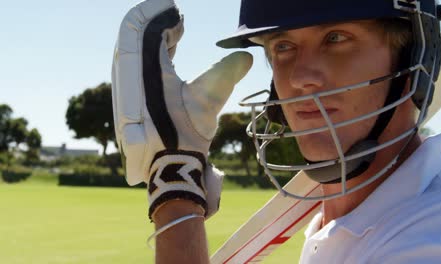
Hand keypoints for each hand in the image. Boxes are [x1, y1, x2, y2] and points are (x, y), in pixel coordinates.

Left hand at [112, 0, 252, 218]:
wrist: (168, 165)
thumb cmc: (186, 132)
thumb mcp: (208, 99)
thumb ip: (227, 73)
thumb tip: (246, 56)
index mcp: (145, 72)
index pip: (145, 31)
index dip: (161, 17)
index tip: (178, 15)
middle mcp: (129, 79)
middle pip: (135, 39)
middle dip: (156, 27)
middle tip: (176, 25)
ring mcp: (125, 92)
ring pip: (132, 54)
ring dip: (152, 43)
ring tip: (173, 39)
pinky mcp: (128, 103)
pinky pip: (134, 70)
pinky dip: (148, 59)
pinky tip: (164, 62)